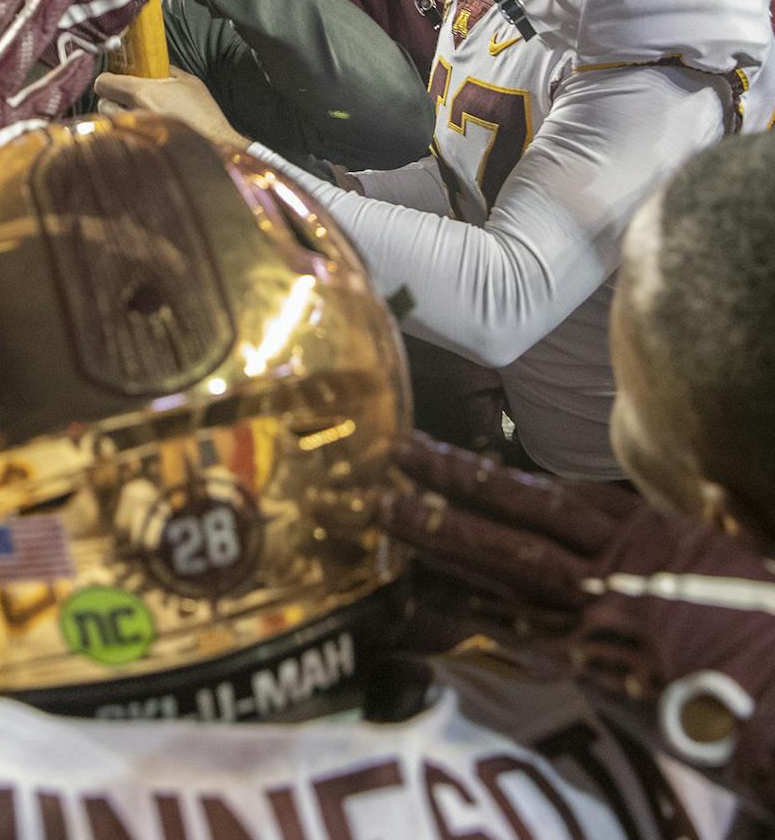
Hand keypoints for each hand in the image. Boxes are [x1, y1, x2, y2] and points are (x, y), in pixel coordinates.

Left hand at [95, 68, 243, 145]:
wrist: (216, 145)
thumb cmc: (205, 115)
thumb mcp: (190, 82)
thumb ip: (167, 70)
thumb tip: (155, 65)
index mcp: (142, 93)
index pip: (104, 83)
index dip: (107, 80)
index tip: (113, 80)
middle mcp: (133, 115)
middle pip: (103, 105)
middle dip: (111, 101)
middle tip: (125, 99)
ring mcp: (134, 136)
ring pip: (110, 125)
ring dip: (117, 119)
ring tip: (134, 117)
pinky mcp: (138, 151)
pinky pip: (122, 139)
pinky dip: (127, 134)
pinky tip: (142, 133)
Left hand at [382, 433, 774, 810]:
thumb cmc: (772, 630)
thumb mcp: (747, 563)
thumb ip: (719, 524)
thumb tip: (720, 497)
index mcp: (650, 534)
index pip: (554, 494)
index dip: (493, 473)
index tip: (442, 454)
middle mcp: (614, 563)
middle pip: (516, 511)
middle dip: (450, 480)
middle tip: (392, 454)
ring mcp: (598, 612)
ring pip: (503, 564)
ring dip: (440, 537)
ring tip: (385, 511)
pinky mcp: (593, 668)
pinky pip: (514, 630)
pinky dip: (469, 609)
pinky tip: (424, 590)